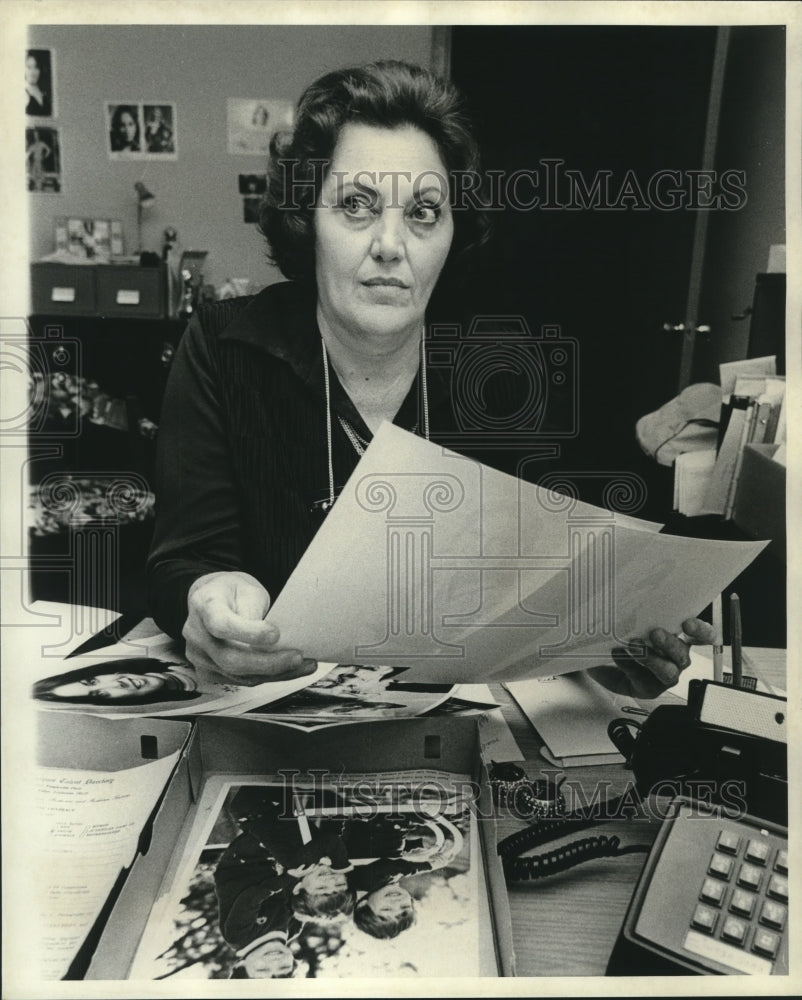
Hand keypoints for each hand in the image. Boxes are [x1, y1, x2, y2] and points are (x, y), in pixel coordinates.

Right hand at [182, 571, 315, 686]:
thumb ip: (255, 611)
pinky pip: (240, 680)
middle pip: (230, 658)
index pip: (221, 624)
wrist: (212, 599)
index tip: (275, 634)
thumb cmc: (232, 592)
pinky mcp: (209, 671)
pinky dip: (267, 677)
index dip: (248, 633)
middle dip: (268, 663)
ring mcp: (200, 656)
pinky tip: (289, 670)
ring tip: (303, 665)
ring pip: (238, 675)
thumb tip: (273, 640)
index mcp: (204, 605)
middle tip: (297, 657)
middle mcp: (196, 634)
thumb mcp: (247, 589)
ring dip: (275, 673)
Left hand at [587, 617, 714, 698]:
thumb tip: (636, 599)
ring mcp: (665, 675)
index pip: (702, 636)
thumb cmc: (628, 636)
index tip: (688, 624)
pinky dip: (628, 664)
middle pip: (683, 654)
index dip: (701, 631)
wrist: (607, 661)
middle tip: (655, 633)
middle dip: (670, 644)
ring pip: (668, 672)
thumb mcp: (637, 621)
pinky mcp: (650, 688)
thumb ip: (643, 614)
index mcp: (681, 639)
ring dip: (652, 659)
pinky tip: (617, 654)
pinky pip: (643, 679)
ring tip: (633, 645)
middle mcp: (677, 658)